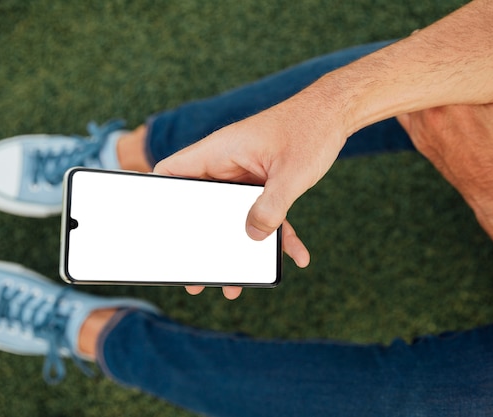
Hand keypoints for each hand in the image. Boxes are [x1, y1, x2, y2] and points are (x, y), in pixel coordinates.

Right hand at [154, 87, 348, 298]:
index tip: (156, 231)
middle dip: (200, 242)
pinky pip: (264, 212)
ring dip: (238, 248)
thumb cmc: (310, 129)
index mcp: (219, 152)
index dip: (157, 197)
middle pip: (200, 204)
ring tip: (234, 286)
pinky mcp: (266, 182)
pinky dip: (278, 234)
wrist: (336, 114)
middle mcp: (226, 164)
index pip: (171, 172)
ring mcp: (246, 175)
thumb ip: (271, 206)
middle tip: (196, 278)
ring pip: (233, 216)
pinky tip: (298, 256)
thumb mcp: (291, 173)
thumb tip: (252, 237)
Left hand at [397, 41, 492, 206]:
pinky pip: (403, 113)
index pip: (438, 64)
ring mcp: (421, 129)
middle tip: (442, 49)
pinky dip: (407, 99)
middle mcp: (431, 115)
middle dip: (429, 62)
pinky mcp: (418, 140)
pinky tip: (418, 90)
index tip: (453, 42)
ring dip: (416, 80)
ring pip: (407, 94)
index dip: (443, 49)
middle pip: (419, 76)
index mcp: (455, 104)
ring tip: (431, 68)